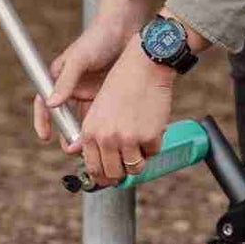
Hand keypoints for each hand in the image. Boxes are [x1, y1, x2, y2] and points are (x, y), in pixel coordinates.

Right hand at [33, 0, 157, 143]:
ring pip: (84, 119)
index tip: (45, 137)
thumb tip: (50, 104)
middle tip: (73, 148)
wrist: (127, 26)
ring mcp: (91, 91)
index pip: (45, 103)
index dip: (43, 121)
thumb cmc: (99, 37)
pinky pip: (102, 115)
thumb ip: (66, 81)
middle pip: (65, 117)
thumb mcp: (80, 59)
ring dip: (86, 134)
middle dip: (67, 134)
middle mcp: (73, 86)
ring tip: (92, 147)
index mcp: (60, 77)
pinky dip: (103, 126)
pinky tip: (108, 135)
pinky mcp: (108, 94)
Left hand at [70, 40, 176, 185]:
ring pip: (135, 168)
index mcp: (90, 132)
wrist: (143, 66)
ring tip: (142, 144)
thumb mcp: (99, 110)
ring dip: (140, 159)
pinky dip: (154, 144)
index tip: (112, 176)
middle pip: (113, 174)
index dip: (104, 176)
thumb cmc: (122, 85)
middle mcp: (106, 138)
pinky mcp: (148, 136)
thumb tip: (100, 168)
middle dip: (123, 173)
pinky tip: (151, 126)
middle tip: (131, 162)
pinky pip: (153, 153)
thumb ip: (96, 138)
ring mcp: (127, 139)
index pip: (93, 168)